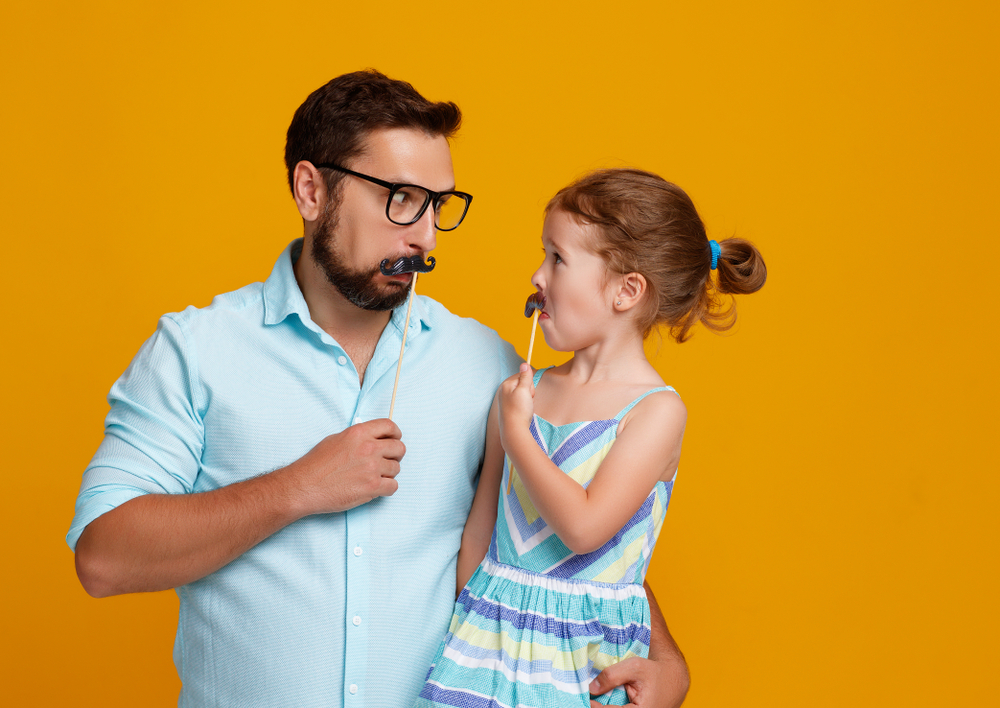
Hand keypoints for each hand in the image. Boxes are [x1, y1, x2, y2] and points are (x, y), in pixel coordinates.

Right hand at [283, 418, 404, 515]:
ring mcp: (371, 468)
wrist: (304, 485)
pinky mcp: (372, 487)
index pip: (390, 426)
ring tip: (374, 476)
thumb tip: (373, 439)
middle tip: (387, 460)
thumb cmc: (316, 464)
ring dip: (388, 473)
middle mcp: (368, 448)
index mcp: (359, 433)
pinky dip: (387, 488)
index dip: (395, 433)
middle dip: (396, 455)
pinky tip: (376, 488)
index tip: (394, 439)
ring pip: (396, 469)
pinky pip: (393, 486)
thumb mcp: (336, 439)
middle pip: (399, 448)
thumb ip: (358, 437)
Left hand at [498, 363, 534, 449]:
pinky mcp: (509, 409)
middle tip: (527, 402)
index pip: (523, 377)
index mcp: (506, 385)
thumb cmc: (519, 410)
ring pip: (523, 395)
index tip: (529, 393)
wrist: (514, 430)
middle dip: (529, 392)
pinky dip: (524, 407)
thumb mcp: (524, 390)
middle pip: (523, 385)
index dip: (529, 384)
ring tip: (525, 408)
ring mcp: (505, 401)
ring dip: (528, 400)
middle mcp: (504, 392)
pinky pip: (520, 403)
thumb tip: (524, 364)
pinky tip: (523, 413)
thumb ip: (525, 377)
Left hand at [590, 656, 688, 707]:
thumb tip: (591, 688)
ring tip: (595, 699)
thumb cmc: (655, 673)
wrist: (673, 679)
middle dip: (599, 706)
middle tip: (586, 699)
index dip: (595, 706)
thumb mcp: (634, 667)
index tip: (585, 697)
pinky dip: (612, 706)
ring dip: (606, 706)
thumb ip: (612, 676)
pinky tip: (603, 701)